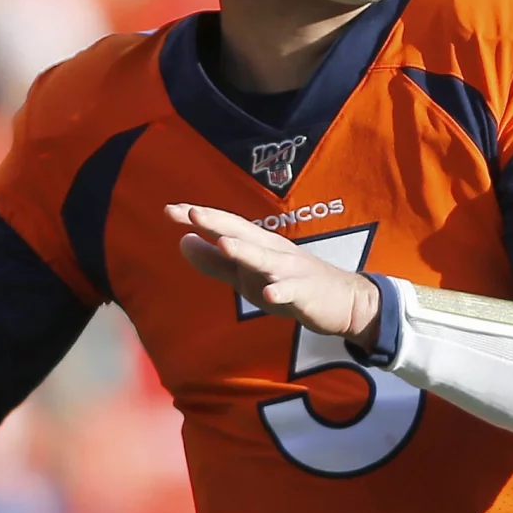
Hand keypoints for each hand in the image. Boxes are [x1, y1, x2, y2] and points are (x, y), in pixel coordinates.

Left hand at [167, 203, 379, 345]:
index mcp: (258, 244)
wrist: (343, 302)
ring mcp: (291, 271)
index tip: (169, 210)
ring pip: (266, 260)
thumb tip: (183, 241)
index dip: (199, 218)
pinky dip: (280, 293)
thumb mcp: (246, 276)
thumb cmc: (291, 285)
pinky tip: (267, 296)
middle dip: (217, 223)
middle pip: (243, 233)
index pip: (224, 226)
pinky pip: (291, 293)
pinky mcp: (306, 293)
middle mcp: (273, 251)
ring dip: (245, 251)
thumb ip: (215, 262)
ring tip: (224, 244)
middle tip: (190, 212)